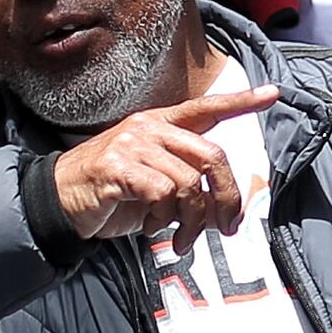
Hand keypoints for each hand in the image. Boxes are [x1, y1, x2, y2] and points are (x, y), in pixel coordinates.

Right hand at [50, 86, 278, 238]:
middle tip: (229, 227)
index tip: (272, 93)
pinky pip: (162, 193)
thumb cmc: (111, 195)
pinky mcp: (118, 166)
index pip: (206, 108)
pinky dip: (164, 219)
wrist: (60, 201)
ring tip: (180, 238)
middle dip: (228, 197)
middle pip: (211, 156)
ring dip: (192, 221)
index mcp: (160, 125)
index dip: (240, 101)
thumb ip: (189, 193)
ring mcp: (133, 144)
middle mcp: (149, 128)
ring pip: (189, 183)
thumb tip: (227, 215)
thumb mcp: (156, 190)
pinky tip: (153, 228)